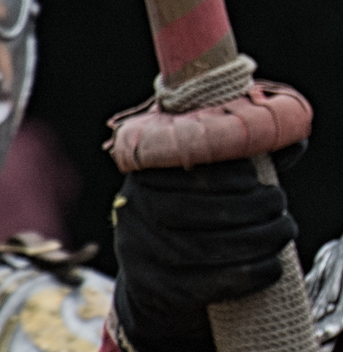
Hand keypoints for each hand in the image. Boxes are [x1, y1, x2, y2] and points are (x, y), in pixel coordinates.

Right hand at [112, 158, 297, 351]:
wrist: (153, 279)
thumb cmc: (187, 219)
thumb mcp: (197, 183)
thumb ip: (236, 160)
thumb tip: (295, 141)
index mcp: (141, 172)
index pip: (184, 168)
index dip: (229, 172)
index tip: (257, 178)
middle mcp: (133, 208)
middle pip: (195, 208)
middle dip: (249, 206)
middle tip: (279, 204)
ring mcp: (139, 250)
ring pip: (205, 247)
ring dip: (257, 240)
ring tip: (282, 231)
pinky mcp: (157, 288)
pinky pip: (209, 283)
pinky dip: (250, 275)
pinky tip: (272, 266)